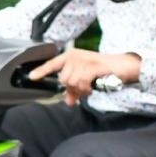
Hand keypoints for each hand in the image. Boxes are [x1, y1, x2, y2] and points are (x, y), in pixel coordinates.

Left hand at [24, 48, 141, 105]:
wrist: (123, 66)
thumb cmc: (104, 71)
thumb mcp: (87, 79)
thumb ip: (76, 89)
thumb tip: (68, 101)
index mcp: (70, 56)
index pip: (52, 64)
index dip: (41, 71)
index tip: (31, 77)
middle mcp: (75, 56)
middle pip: (63, 79)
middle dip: (72, 88)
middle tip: (84, 88)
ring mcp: (83, 59)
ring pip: (71, 82)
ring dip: (81, 89)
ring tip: (90, 87)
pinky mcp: (92, 66)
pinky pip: (81, 82)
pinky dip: (86, 88)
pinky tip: (92, 87)